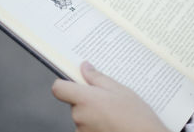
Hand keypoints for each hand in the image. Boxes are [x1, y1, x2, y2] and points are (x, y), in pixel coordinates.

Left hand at [52, 62, 168, 131]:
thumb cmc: (135, 117)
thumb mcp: (118, 89)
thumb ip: (97, 78)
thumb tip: (85, 67)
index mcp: (84, 99)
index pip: (59, 88)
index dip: (64, 83)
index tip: (75, 81)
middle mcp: (79, 117)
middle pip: (73, 102)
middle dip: (87, 99)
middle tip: (107, 98)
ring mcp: (82, 131)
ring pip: (82, 116)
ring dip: (93, 113)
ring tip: (114, 113)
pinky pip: (87, 128)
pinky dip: (97, 125)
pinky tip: (113, 123)